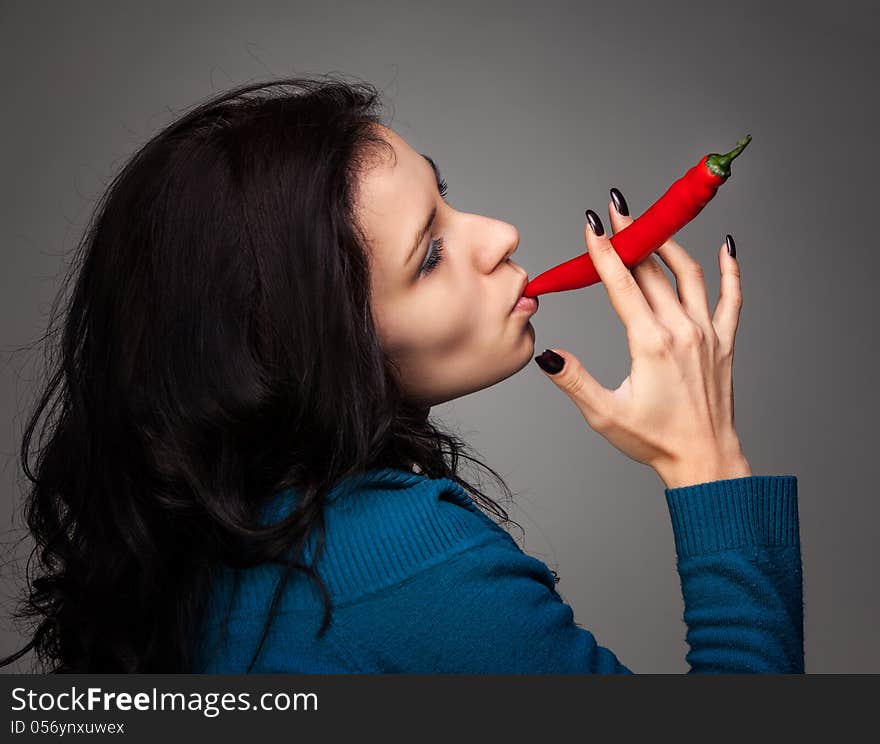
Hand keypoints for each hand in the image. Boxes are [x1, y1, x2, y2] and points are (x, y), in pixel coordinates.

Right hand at [535, 193, 750, 488]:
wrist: (704, 459)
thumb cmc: (655, 440)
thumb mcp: (605, 414)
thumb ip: (574, 380)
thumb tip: (548, 355)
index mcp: (650, 343)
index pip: (622, 284)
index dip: (603, 252)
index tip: (591, 225)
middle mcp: (681, 330)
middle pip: (652, 270)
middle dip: (631, 235)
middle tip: (615, 209)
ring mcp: (707, 333)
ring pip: (688, 274)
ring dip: (668, 244)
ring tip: (652, 223)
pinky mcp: (723, 342)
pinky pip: (731, 296)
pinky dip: (730, 269)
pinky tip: (727, 247)